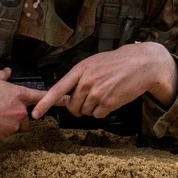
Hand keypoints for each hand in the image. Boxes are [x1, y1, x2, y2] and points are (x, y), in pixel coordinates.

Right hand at [0, 68, 48, 145]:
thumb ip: (1, 77)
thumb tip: (6, 71)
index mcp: (17, 95)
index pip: (40, 97)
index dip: (55, 99)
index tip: (67, 100)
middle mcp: (18, 111)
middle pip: (26, 117)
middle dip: (18, 116)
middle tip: (1, 111)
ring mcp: (11, 126)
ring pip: (16, 127)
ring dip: (8, 124)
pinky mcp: (3, 138)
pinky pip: (5, 135)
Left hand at [31, 42, 177, 119]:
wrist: (141, 64)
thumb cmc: (117, 62)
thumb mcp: (94, 63)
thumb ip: (79, 77)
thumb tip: (66, 95)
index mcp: (80, 70)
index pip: (58, 89)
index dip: (45, 103)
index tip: (36, 113)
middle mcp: (86, 82)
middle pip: (73, 106)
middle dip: (78, 107)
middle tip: (89, 99)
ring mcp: (97, 93)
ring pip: (85, 112)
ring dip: (92, 108)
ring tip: (105, 94)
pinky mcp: (109, 102)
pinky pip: (98, 115)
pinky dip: (103, 111)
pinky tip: (111, 100)